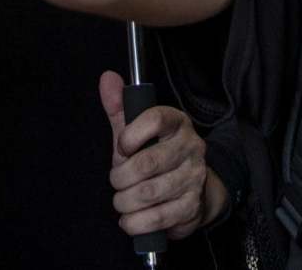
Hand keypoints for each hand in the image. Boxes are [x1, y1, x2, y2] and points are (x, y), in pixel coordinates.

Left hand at [99, 70, 222, 241]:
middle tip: (116, 181)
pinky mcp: (192, 206)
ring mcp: (194, 177)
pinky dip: (135, 222)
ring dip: (124, 202)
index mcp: (176, 122)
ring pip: (147, 194)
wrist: (191, 190)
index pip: (155, 119)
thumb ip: (120, 107)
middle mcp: (191, 147)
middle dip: (120, 178)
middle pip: (146, 164)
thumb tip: (107, 78)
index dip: (130, 135)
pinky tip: (130, 218)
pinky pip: (157, 218)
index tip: (121, 146)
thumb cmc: (155, 155)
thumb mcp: (136, 131)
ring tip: (122, 201)